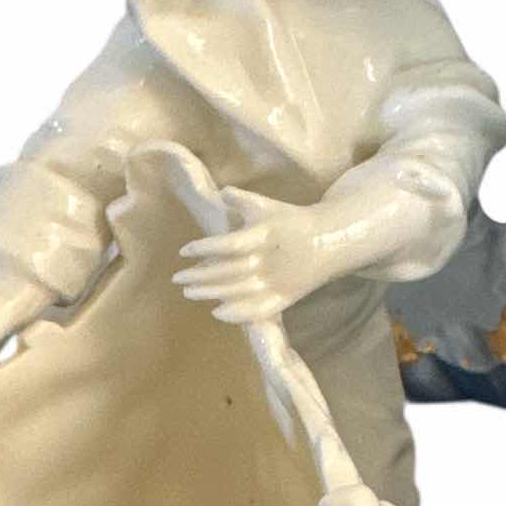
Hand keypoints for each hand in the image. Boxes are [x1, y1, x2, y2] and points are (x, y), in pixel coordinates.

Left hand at [174, 188, 334, 323]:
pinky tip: (217, 312)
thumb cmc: (292, 220)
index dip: (204, 248)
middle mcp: (269, 261)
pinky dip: (238, 314)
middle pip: (228, 272)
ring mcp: (277, 282)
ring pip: (239, 292)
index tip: (183, 251)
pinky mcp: (285, 298)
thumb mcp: (268, 204)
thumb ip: (242, 199)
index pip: (229, 244)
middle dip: (199, 276)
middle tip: (177, 278)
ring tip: (188, 292)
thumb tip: (220, 192)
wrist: (329, 241)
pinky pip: (259, 310)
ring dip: (210, 294)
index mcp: (264, 235)